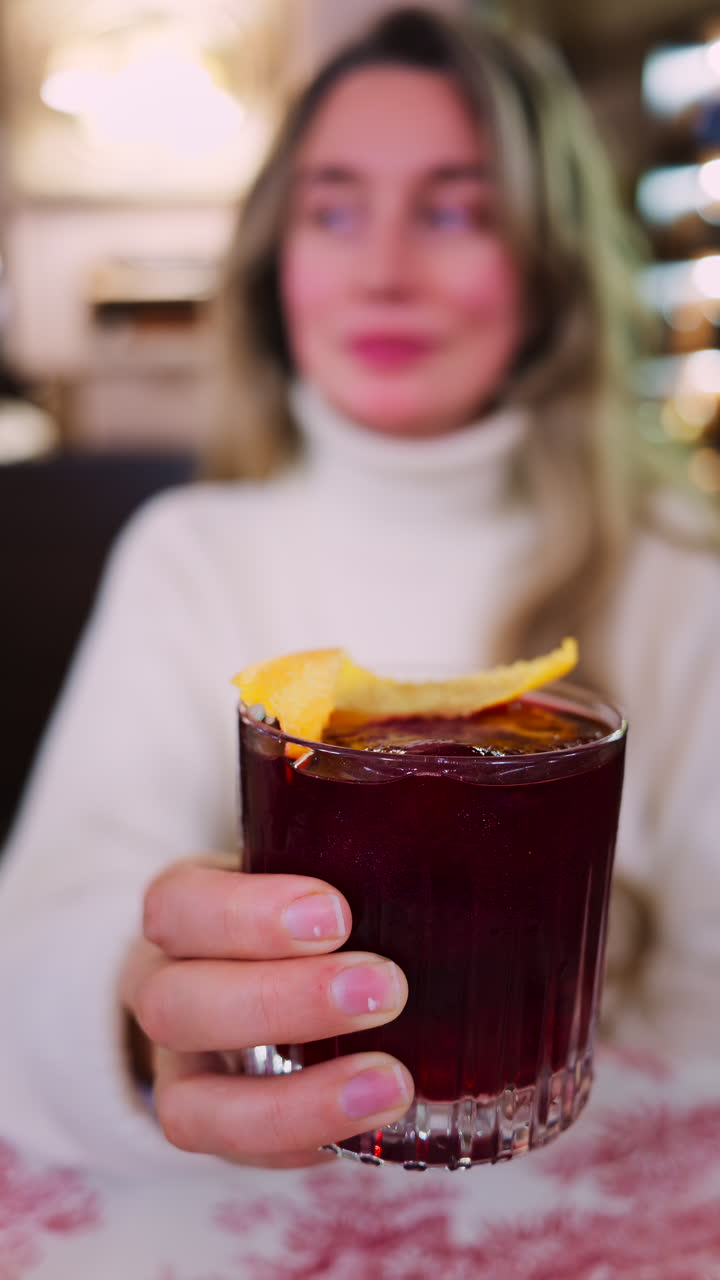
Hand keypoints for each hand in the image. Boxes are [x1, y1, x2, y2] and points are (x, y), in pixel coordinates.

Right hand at [121, 858, 411, 1168]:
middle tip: (386, 988)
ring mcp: (179, 1070)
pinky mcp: (213, 1128)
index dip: (246, 914)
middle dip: (282, 1002)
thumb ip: (354, 861)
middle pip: (175, 1004)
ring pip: (190, 1105)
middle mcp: (162, 989)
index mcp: (181, 911)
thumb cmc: (292, 912)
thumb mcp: (306, 868)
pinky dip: (307, 1140)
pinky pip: (238, 1156)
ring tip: (392, 1082)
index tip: (336, 912)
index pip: (177, 905)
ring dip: (296, 1098)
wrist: (244, 973)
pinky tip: (377, 1123)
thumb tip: (467, 860)